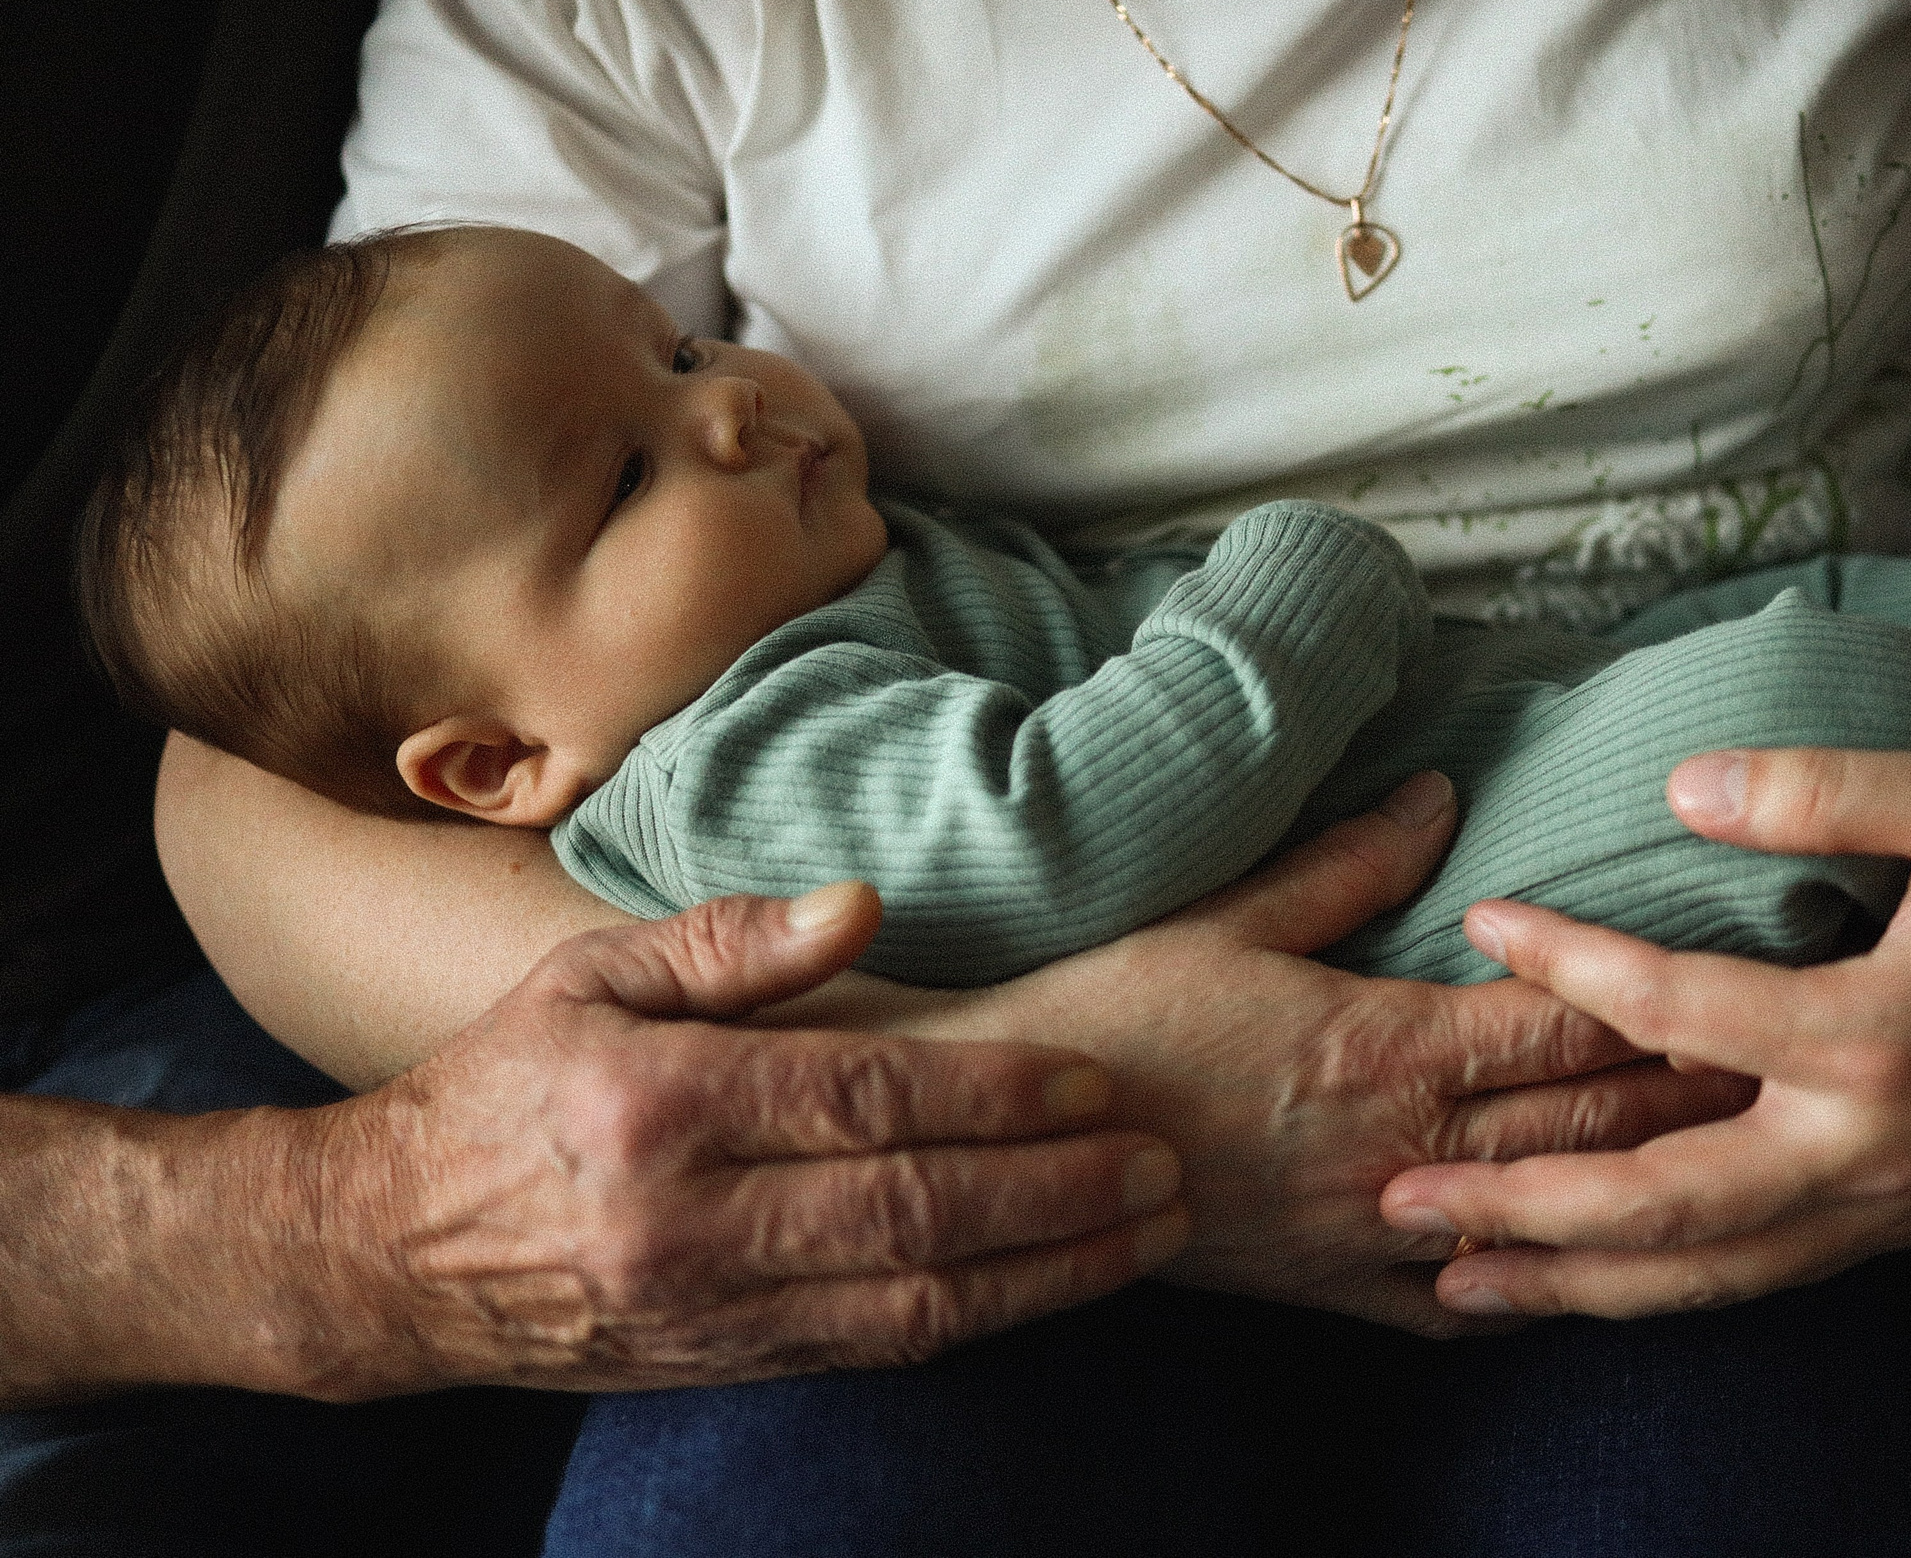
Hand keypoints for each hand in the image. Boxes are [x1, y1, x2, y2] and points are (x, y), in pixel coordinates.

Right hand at [280, 882, 1184, 1398]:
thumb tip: (865, 903)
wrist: (388, 1257)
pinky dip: (979, 1318)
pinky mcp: (725, 1365)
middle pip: (910, 1211)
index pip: (862, 1099)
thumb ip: (729, 942)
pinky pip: (876, 1349)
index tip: (1094, 1079)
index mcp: (656, 1105)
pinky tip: (1057, 1282)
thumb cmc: (505, 1086)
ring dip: (1049, 1272)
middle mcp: (687, 1222)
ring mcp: (707, 1311)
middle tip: (1163, 1163)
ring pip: (911, 1302)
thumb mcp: (587, 976)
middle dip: (1055, 1191)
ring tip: (1148, 1230)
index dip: (993, 1092)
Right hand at [869, 772, 1758, 1336]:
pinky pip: (1455, 1304)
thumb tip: (1443, 793)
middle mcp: (1399, 1145)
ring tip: (1736, 1161)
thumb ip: (1348, 860)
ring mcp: (1370, 1227)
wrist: (1005, 1137)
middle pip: (1579, 1119)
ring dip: (1641, 1185)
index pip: (1557, 1020)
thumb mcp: (1226, 914)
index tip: (1738, 972)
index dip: (1655, 997)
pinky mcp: (1331, 1286)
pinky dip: (1533, 1289)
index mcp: (1383, 1042)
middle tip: (1787, 1064)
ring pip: (1544, 1212)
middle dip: (1687, 1091)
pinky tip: (1592, 1278)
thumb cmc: (1112, 1009)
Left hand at [1380, 748, 1910, 1319]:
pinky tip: (1586, 1288)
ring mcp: (1884, 1207)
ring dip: (1573, 1283)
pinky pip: (1756, 1277)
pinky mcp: (1896, 1227)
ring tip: (1454, 1289)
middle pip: (1662, 1204)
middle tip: (1395, 1204)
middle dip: (1520, 1211)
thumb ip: (1824, 791)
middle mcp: (1868, 1150)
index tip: (1481, 918)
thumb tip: (1678, 785)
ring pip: (1704, 1273)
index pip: (1677, 1011)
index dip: (1568, 963)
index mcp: (1877, 1038)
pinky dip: (1660, 1291)